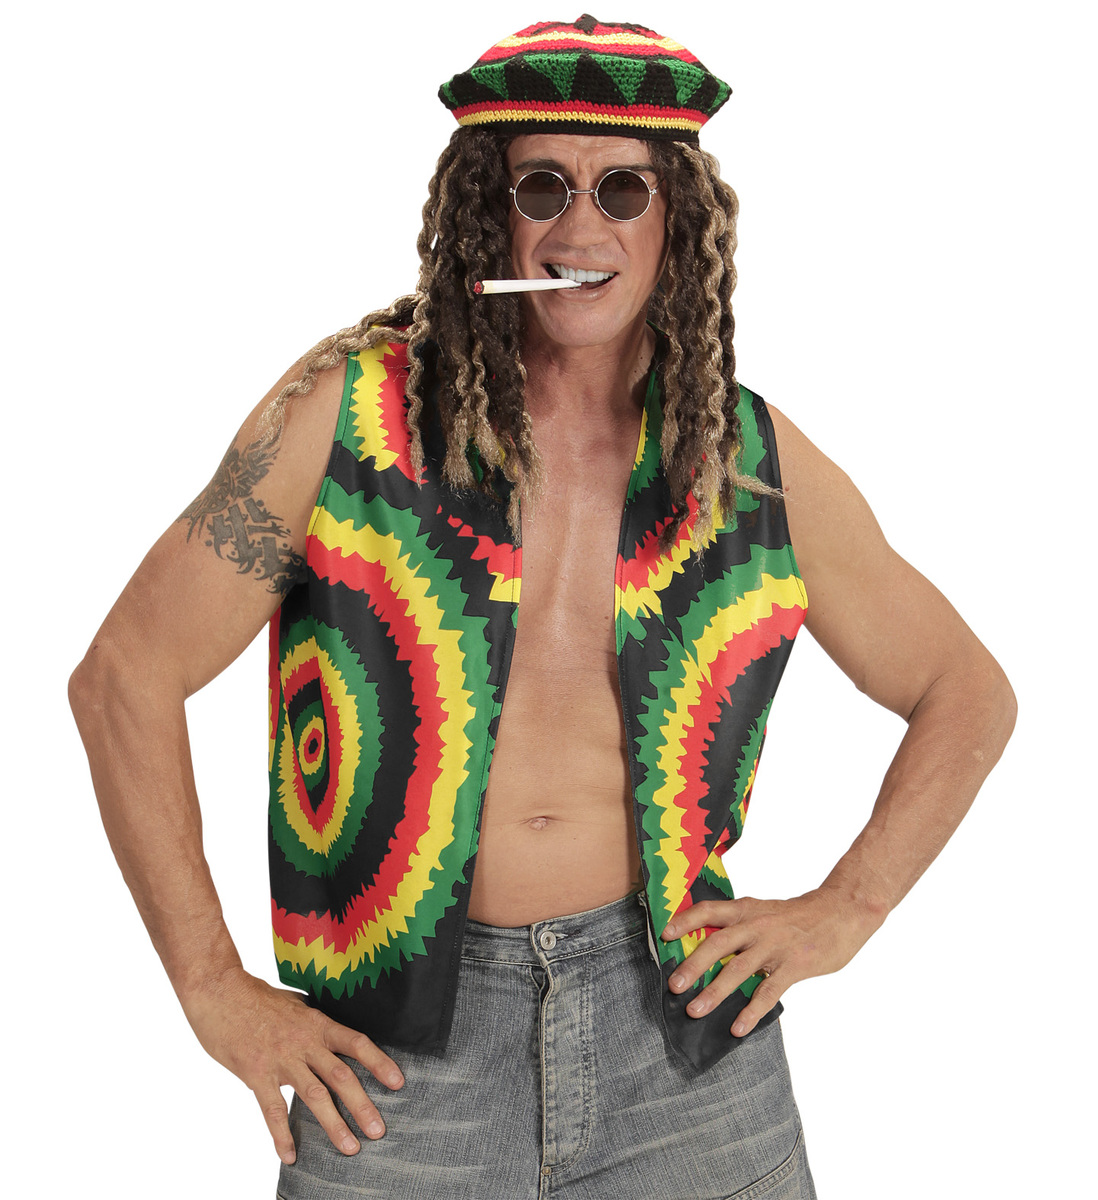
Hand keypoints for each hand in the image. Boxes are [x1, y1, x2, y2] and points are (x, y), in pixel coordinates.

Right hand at [181, 969, 403, 1163]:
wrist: (220, 992)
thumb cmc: (256, 998)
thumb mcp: (294, 1004)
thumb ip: (313, 1022)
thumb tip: (331, 1033)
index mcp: (317, 1023)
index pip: (356, 1042)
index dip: (379, 1062)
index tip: (398, 1082)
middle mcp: (304, 1042)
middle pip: (341, 1075)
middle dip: (362, 1105)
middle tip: (379, 1131)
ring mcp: (281, 1059)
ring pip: (314, 1095)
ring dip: (333, 1124)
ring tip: (350, 1148)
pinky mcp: (256, 1073)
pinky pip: (272, 1110)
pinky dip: (282, 1134)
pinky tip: (291, 1155)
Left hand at [661, 888, 883, 1036]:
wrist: (841, 912)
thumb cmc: (798, 916)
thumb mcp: (765, 912)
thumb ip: (740, 926)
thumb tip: (710, 947)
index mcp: (747, 909)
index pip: (710, 910)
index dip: (686, 920)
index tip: (665, 934)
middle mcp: (756, 925)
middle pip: (717, 943)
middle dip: (693, 965)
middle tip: (673, 986)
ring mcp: (774, 946)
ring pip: (738, 969)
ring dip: (715, 992)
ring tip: (695, 1011)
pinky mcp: (794, 965)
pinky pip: (768, 991)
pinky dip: (751, 1011)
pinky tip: (738, 1027)